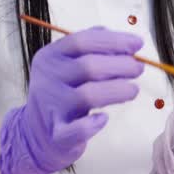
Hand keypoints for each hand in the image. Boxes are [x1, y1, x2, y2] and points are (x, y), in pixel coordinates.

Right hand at [0, 26, 144, 173]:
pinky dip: (93, 124)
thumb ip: (89, 47)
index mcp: (50, 56)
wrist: (35, 132)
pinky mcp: (57, 134)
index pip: (81, 41)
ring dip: (117, 90)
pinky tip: (103, 118)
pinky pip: (77, 130)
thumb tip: (124, 39)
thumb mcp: (65, 64)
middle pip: (88, 66)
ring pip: (88, 95)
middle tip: (138, 69)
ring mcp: (51, 106)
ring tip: (133, 90)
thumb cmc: (60, 93)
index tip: (137, 44)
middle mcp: (48, 78)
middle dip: (120, 66)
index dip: (113, 41)